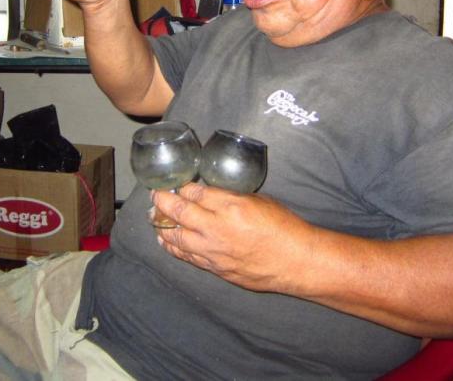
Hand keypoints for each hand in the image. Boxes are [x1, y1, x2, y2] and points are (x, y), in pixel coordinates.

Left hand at [153, 183, 316, 292]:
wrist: (296, 261)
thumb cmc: (283, 228)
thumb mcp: (258, 200)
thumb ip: (230, 197)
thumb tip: (209, 194)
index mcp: (231, 206)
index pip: (195, 192)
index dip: (183, 187)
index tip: (177, 184)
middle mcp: (217, 229)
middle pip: (179, 212)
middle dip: (163, 201)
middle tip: (156, 195)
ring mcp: (214, 252)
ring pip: (177, 237)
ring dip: (163, 226)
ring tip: (156, 217)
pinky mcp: (216, 269)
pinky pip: (187, 257)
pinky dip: (174, 247)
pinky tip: (166, 241)